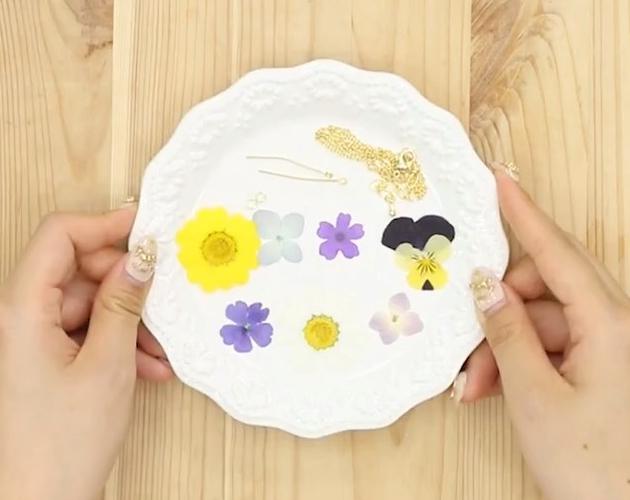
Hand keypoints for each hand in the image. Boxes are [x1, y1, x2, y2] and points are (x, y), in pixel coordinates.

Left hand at [0, 209, 161, 499]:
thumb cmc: (64, 440)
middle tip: (162, 300)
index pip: (59, 237)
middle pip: (78, 270)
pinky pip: (89, 331)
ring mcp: (35, 337)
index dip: (103, 225)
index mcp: (22, 310)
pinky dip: (120, 341)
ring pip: (90, 303)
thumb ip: (123, 304)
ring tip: (159, 350)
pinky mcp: (49, 356)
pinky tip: (148, 366)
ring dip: (129, 320)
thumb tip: (140, 258)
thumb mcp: (108, 363)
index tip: (144, 228)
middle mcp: (22, 317)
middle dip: (125, 285)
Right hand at [460, 171, 629, 499]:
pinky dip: (515, 362)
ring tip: (475, 387)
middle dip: (499, 309)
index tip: (500, 181)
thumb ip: (508, 334)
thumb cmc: (591, 465)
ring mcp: (604, 346)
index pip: (558, 254)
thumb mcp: (535, 396)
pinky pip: (546, 346)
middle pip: (544, 288)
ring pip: (538, 322)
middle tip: (466, 344)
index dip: (525, 215)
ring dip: (501, 348)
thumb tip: (484, 286)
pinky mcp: (595, 365)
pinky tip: (491, 390)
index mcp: (609, 325)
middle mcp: (612, 326)